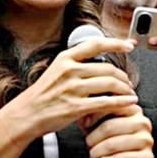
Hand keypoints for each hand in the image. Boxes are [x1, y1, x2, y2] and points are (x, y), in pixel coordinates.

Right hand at [0, 37, 137, 157]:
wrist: (26, 114)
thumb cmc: (43, 95)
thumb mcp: (56, 71)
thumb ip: (75, 65)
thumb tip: (98, 63)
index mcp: (65, 58)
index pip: (96, 44)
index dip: (116, 43)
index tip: (129, 45)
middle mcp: (70, 70)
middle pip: (108, 68)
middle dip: (123, 76)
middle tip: (128, 83)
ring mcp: (73, 88)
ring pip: (110, 84)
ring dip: (125, 89)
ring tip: (130, 94)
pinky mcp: (76, 107)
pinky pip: (106, 102)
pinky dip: (122, 102)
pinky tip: (129, 103)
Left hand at [84, 104, 154, 157]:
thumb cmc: (116, 144)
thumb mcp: (105, 127)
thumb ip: (95, 117)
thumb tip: (82, 115)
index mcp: (133, 110)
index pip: (110, 106)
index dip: (93, 116)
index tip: (84, 124)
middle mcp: (142, 122)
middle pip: (110, 126)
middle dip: (93, 138)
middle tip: (88, 144)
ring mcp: (146, 140)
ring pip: (113, 144)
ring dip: (97, 152)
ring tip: (92, 155)